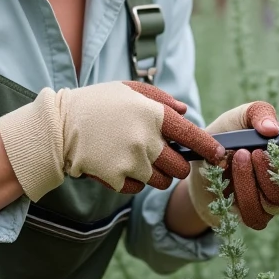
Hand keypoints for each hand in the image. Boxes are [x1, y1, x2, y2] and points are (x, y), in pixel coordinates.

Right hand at [0, 81, 223, 201]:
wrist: (59, 126)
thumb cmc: (96, 103)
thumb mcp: (128, 90)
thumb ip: (161, 100)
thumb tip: (186, 111)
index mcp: (154, 114)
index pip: (193, 136)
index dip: (209, 148)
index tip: (218, 155)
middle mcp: (147, 139)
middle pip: (180, 167)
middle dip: (177, 165)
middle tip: (165, 157)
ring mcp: (133, 162)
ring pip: (162, 182)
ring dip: (158, 175)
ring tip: (139, 160)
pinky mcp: (118, 179)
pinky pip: (139, 188)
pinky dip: (135, 181)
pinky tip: (120, 166)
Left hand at [187, 101, 278, 229]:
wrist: (197, 166)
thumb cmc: (223, 138)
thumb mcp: (237, 118)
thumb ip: (257, 114)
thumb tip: (272, 129)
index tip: (263, 143)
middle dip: (267, 167)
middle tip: (246, 152)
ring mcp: (273, 197)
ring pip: (276, 200)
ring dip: (251, 182)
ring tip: (235, 163)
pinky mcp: (257, 215)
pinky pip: (257, 216)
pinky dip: (242, 200)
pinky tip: (227, 186)